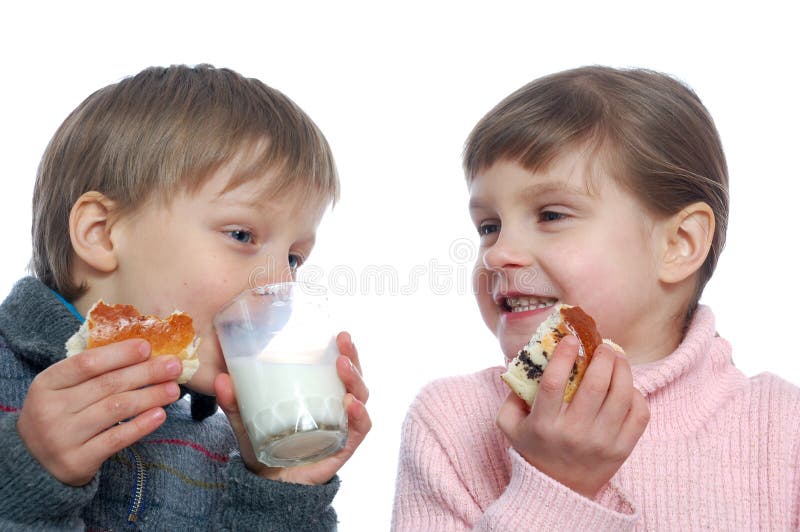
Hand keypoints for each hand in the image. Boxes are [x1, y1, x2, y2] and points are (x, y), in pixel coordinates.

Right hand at [17, 339, 182, 485]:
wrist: (33, 464)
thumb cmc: (60, 415)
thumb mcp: (62, 390)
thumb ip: (93, 372)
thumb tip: (143, 351)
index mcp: (45, 384)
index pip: (86, 363)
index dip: (119, 353)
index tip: (147, 347)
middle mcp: (50, 410)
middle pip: (107, 385)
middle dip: (146, 372)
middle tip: (174, 366)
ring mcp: (62, 437)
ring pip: (115, 409)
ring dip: (150, 396)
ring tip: (173, 390)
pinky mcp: (76, 461)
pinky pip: (116, 439)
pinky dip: (141, 425)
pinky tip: (160, 415)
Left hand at [216, 331, 370, 484]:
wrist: (269, 486)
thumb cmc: (265, 447)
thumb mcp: (247, 421)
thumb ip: (235, 402)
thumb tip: (220, 379)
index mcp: (319, 394)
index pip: (337, 367)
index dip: (342, 349)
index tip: (337, 333)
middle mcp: (336, 407)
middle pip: (354, 378)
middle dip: (353, 357)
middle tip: (343, 341)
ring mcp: (343, 426)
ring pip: (360, 397)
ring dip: (355, 379)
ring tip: (343, 366)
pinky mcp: (345, 447)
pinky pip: (359, 428)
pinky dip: (359, 415)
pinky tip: (351, 404)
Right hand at [496, 335, 649, 497]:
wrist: (557, 491)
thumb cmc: (533, 449)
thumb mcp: (510, 425)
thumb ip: (512, 395)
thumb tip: (526, 361)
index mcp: (544, 425)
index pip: (554, 383)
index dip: (564, 355)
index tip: (571, 339)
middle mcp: (574, 434)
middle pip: (595, 385)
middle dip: (602, 356)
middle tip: (602, 345)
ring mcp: (601, 443)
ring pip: (621, 395)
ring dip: (622, 368)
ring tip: (617, 357)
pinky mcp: (622, 450)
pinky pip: (639, 414)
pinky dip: (636, 394)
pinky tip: (626, 385)